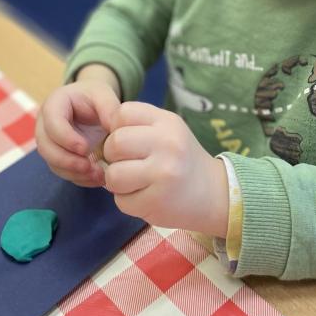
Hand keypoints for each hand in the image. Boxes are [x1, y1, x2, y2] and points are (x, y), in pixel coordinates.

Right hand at [36, 80, 119, 186]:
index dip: (66, 138)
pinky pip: (62, 171)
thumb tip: (116, 132)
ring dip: (74, 172)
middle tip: (90, 167)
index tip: (86, 148)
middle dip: (67, 160)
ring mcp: (49, 143)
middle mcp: (45, 124)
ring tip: (98, 175)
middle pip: (46, 147)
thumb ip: (109, 109)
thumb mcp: (104, 96)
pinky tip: (96, 178)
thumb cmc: (95, 98)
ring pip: (52, 163)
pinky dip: (79, 178)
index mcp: (55, 104)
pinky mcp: (57, 157)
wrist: (90, 104)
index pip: (52, 123)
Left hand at [103, 102, 228, 234]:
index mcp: (168, 122)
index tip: (126, 141)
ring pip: (113, 175)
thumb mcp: (168, 130)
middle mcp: (167, 144)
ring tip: (134, 182)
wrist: (214, 194)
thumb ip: (138, 126)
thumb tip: (100, 136)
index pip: (122, 113)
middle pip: (114, 143)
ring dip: (116, 182)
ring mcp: (162, 174)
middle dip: (113, 156)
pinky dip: (127, 201)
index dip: (116, 128)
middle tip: (126, 163)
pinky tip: (144, 197)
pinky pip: (121, 201)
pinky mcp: (157, 202)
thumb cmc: (182, 159)